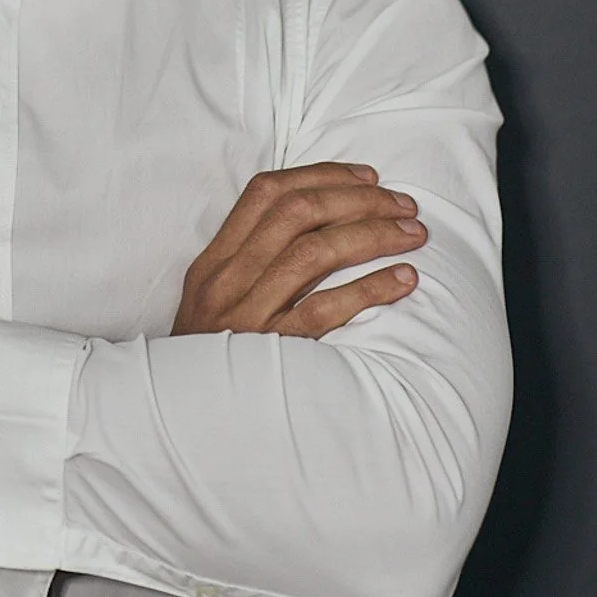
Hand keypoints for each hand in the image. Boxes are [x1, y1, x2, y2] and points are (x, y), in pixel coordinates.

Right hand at [171, 163, 425, 339]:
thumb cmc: (211, 357)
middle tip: (404, 203)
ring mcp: (249, 316)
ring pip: (315, 253)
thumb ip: (249, 261)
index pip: (267, 192)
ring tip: (413, 234)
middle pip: (298, 213)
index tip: (367, 177)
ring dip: (373, 235)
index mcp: (213, 260)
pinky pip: (326, 310)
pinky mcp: (274, 353)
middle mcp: (227, 280)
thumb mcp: (213, 300)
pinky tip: (403, 280)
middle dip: (359, 200)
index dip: (322, 175)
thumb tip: (316, 220)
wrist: (183, 421)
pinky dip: (370, 289)